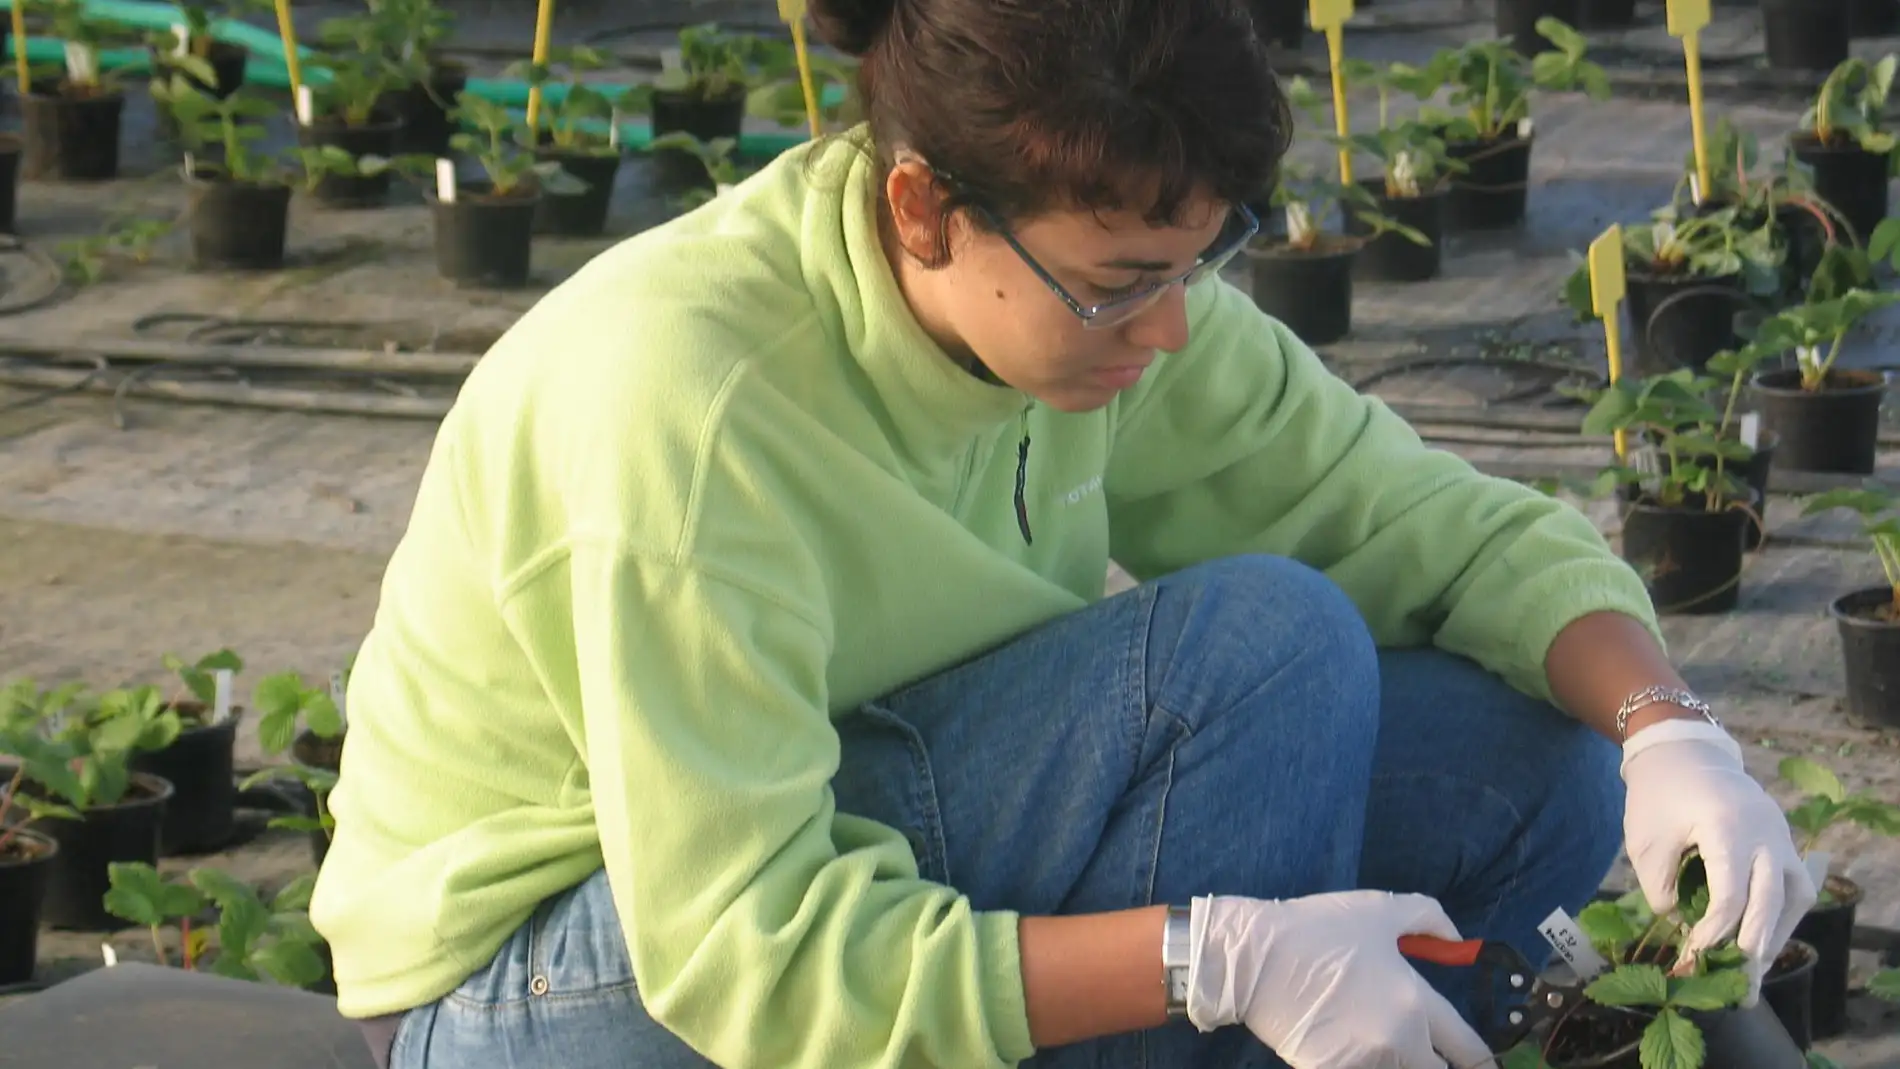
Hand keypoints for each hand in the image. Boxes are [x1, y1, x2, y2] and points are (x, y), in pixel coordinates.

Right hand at [1185, 891, 1494, 1068]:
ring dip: (1396, 1062)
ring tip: (1375, 1041)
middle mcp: (1399, 1042)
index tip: (1481, 1063)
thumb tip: (1459, 941)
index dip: (1479, 1060)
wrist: (1254, 958)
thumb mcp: (1378, 910)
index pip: (1468, 1049)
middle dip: (1435, 1063)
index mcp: (1415, 1004)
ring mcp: (1364, 1064)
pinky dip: (1361, 1064)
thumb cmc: (1318, 930)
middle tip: (1424, 1050)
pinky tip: (1345, 1046)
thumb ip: (1428, 918)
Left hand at [1621, 719, 1816, 1001]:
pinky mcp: (1782, 839)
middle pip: (1773, 897)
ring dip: (1779, 930)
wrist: (1682, 751)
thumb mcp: (1646, 841)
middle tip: (1741, 977)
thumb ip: (1661, 886)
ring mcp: (1779, 834)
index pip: (1731, 892)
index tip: (1695, 952)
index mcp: (1726, 827)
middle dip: (1756, 940)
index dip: (1714, 929)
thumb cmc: (1657, 794)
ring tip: (1756, 963)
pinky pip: (1794, 882)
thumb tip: (1679, 922)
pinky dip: (1781, 912)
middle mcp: (1764, 832)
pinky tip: (1762, 935)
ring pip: (1796, 892)